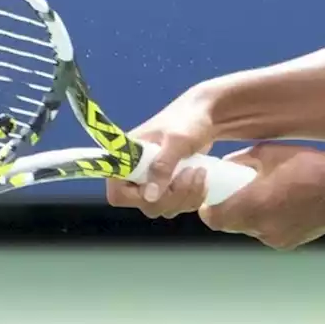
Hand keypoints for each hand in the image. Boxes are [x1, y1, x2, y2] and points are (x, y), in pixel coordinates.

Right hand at [105, 84, 219, 218]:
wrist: (206, 115)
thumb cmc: (188, 120)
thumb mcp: (176, 140)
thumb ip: (162, 166)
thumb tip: (149, 196)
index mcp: (127, 158)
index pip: (118, 193)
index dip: (138, 197)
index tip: (163, 185)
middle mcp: (135, 173)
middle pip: (146, 205)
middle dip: (173, 195)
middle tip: (191, 174)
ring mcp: (153, 181)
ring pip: (164, 208)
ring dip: (186, 197)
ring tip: (200, 172)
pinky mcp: (168, 186)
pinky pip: (177, 205)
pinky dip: (192, 198)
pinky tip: (202, 180)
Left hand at [199, 143, 324, 249]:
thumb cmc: (310, 165)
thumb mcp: (269, 152)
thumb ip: (240, 161)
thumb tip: (226, 166)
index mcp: (252, 205)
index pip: (212, 217)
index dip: (209, 205)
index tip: (213, 193)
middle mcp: (261, 228)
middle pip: (230, 223)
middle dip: (230, 206)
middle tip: (240, 188)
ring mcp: (275, 238)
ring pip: (249, 227)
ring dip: (251, 212)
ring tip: (269, 192)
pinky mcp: (288, 243)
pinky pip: (268, 231)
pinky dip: (269, 218)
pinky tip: (286, 201)